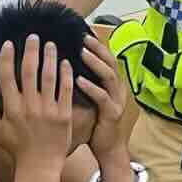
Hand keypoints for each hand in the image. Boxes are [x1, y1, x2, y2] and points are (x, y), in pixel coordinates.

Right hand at [0, 36, 74, 171]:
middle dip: (31, 51)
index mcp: (11, 108)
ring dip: (49, 58)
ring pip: (49, 77)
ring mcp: (48, 110)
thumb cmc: (15, 149)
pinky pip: (65, 90)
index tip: (9, 43)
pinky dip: (66, 75)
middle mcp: (29, 106)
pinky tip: (65, 62)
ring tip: (50, 44)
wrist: (39, 166)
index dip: (7, 58)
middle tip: (33, 36)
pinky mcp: (64, 115)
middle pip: (29, 71)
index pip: (7, 77)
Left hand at [74, 36, 131, 168]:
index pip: (106, 59)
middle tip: (83, 37)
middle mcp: (117, 89)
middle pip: (110, 62)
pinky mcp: (112, 114)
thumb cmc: (95, 124)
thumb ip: (83, 84)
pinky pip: (102, 97)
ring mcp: (116, 101)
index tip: (83, 32)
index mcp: (112, 84)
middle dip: (97, 48)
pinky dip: (91, 87)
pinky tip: (78, 80)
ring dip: (95, 63)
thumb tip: (64, 67)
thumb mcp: (90, 100)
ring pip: (109, 76)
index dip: (97, 45)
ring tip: (82, 52)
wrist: (108, 149)